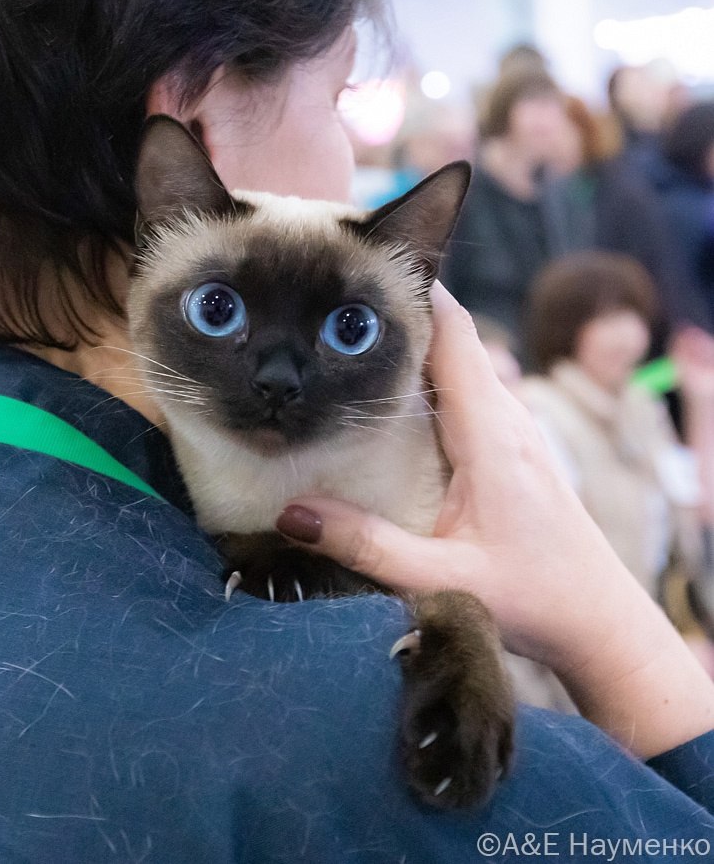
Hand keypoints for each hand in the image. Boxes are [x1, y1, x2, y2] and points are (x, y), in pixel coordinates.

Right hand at [276, 282, 713, 756]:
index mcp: (491, 433)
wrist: (599, 621)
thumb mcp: (443, 580)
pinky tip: (381, 401)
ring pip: (455, 363)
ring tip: (343, 342)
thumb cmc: (536, 599)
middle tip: (328, 306)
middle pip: (449, 338)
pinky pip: (461, 392)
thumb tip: (292, 514)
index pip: (453, 333)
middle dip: (395, 314)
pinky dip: (422, 379)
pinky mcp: (507, 447)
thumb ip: (367, 546)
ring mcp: (510, 429)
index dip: (411, 292)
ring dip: (406, 347)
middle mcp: (505, 418)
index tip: (356, 271)